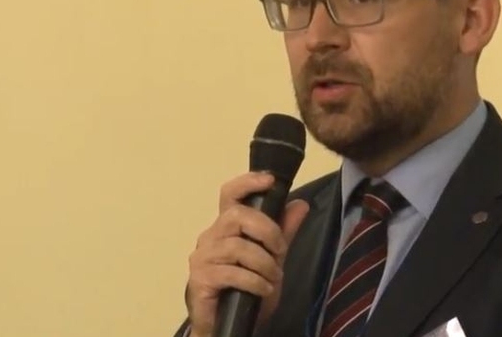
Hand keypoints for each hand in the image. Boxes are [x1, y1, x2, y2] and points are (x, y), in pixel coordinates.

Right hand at [185, 172, 309, 336]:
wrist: (228, 326)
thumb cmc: (246, 290)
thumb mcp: (273, 259)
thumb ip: (284, 232)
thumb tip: (301, 204)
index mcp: (226, 227)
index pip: (230, 194)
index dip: (247, 182)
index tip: (270, 180)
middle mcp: (210, 237)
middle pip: (235, 216)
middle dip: (266, 230)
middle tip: (281, 249)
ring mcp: (202, 257)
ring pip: (237, 246)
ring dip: (264, 263)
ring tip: (273, 277)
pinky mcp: (200, 279)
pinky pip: (232, 273)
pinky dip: (255, 281)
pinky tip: (263, 289)